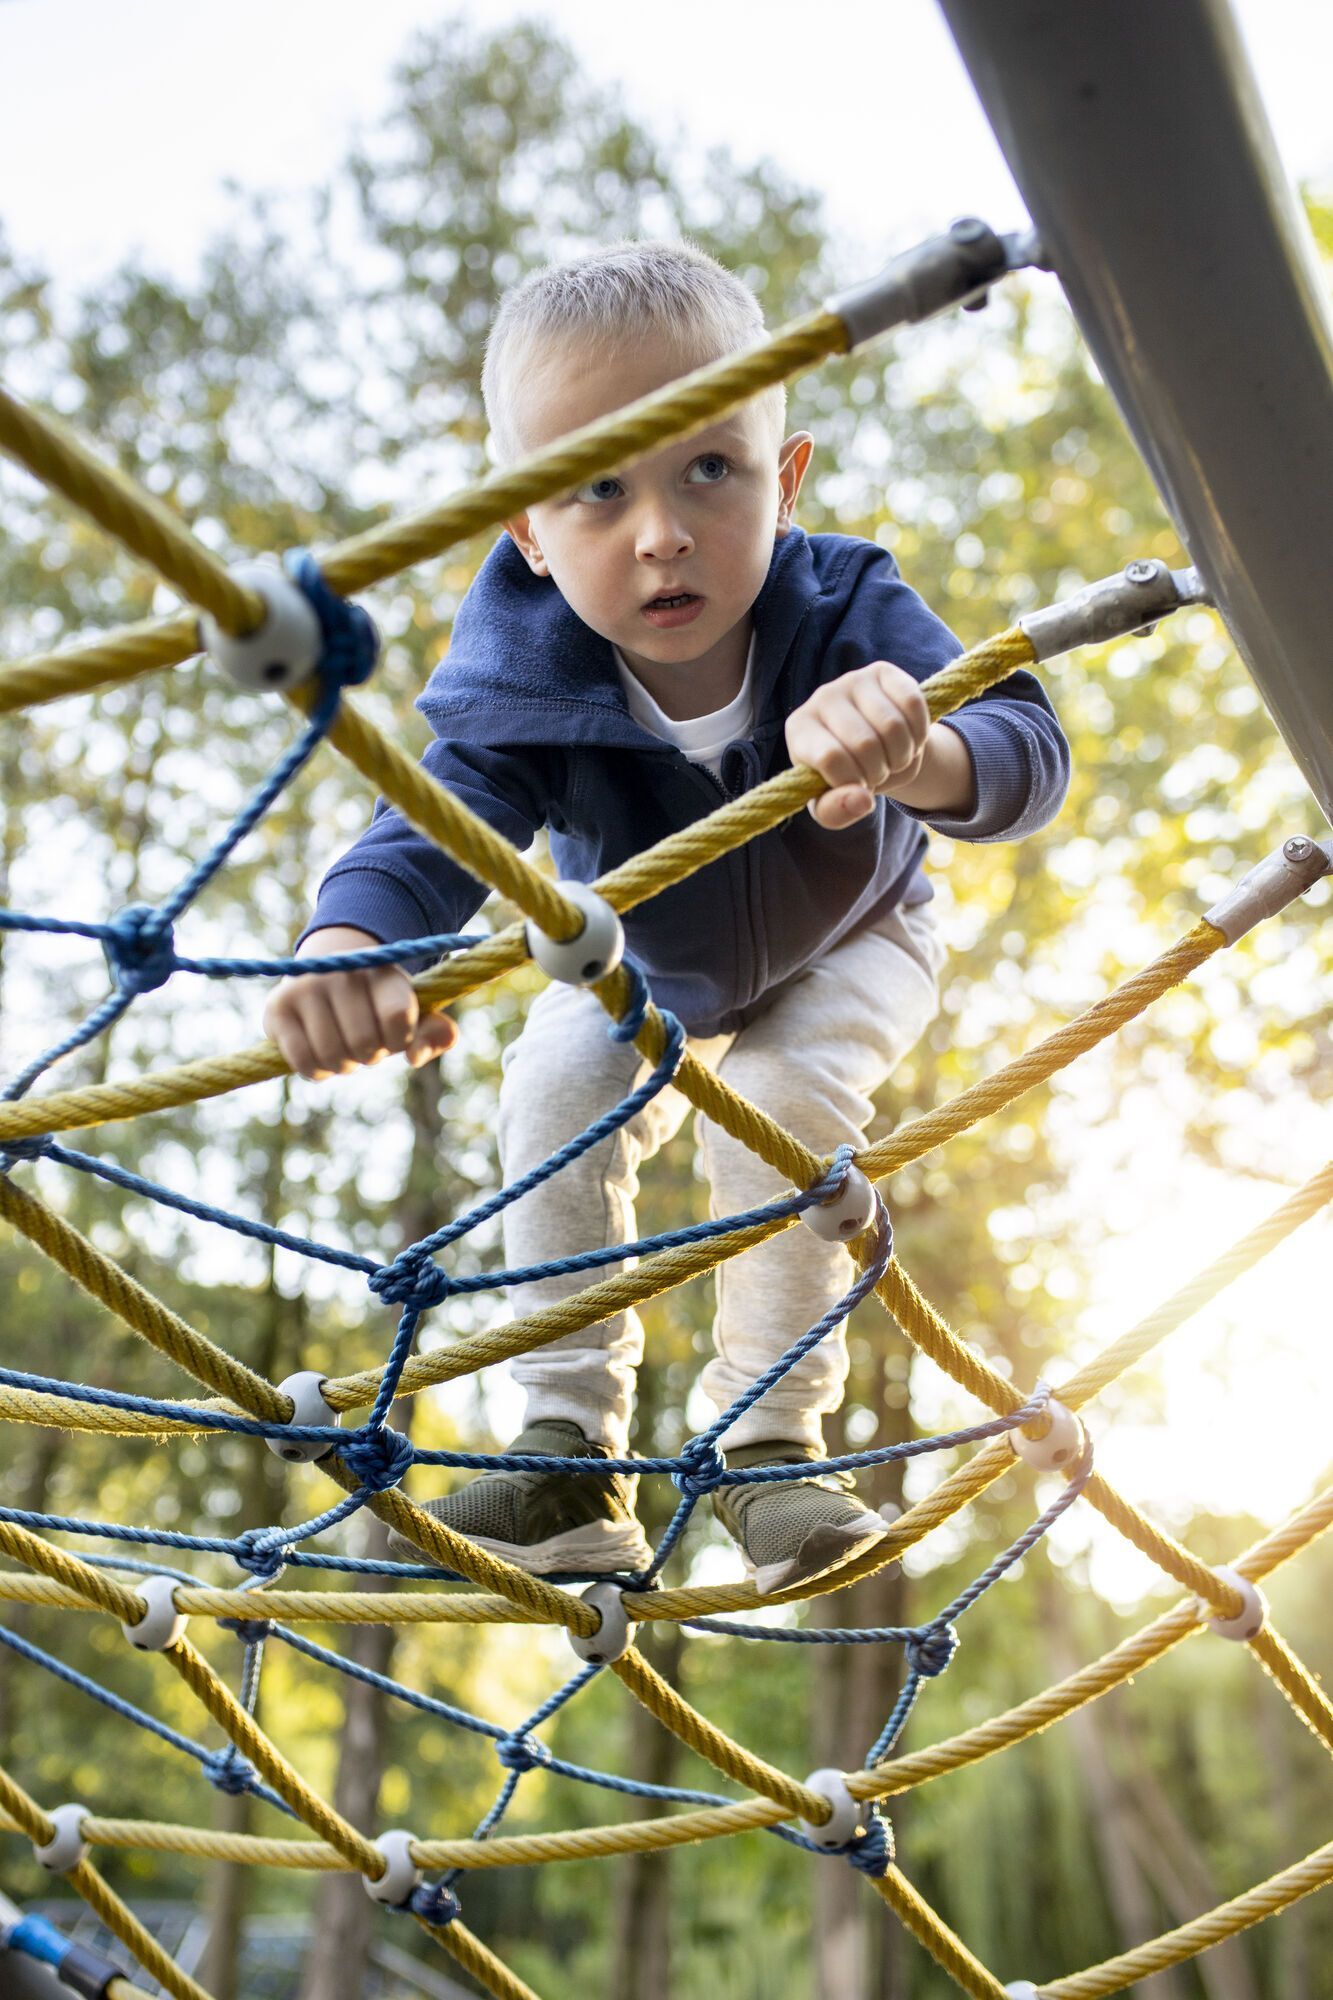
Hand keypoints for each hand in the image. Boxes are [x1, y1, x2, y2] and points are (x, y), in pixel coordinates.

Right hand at [262, 925, 457, 1081]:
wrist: (327, 972)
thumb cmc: (378, 1002)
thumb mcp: (413, 1012)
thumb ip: (433, 1034)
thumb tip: (415, 1057)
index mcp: (381, 970)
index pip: (398, 1017)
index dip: (400, 1040)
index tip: (396, 1035)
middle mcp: (341, 971)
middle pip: (364, 1044)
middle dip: (370, 1055)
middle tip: (365, 1042)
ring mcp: (305, 987)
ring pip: (333, 1056)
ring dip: (344, 1064)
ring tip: (344, 1046)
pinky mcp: (277, 1008)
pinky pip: (304, 1062)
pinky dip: (317, 1071)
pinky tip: (322, 1056)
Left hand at [786, 661, 932, 828]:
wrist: (871, 748)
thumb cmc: (843, 778)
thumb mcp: (832, 804)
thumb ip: (837, 811)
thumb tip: (861, 800)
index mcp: (799, 731)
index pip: (831, 757)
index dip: (855, 781)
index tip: (858, 786)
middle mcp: (822, 697)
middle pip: (865, 744)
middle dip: (880, 771)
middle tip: (878, 773)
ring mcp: (853, 680)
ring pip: (893, 726)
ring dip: (902, 756)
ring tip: (893, 759)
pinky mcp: (883, 671)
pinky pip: (912, 703)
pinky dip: (919, 733)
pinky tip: (910, 740)